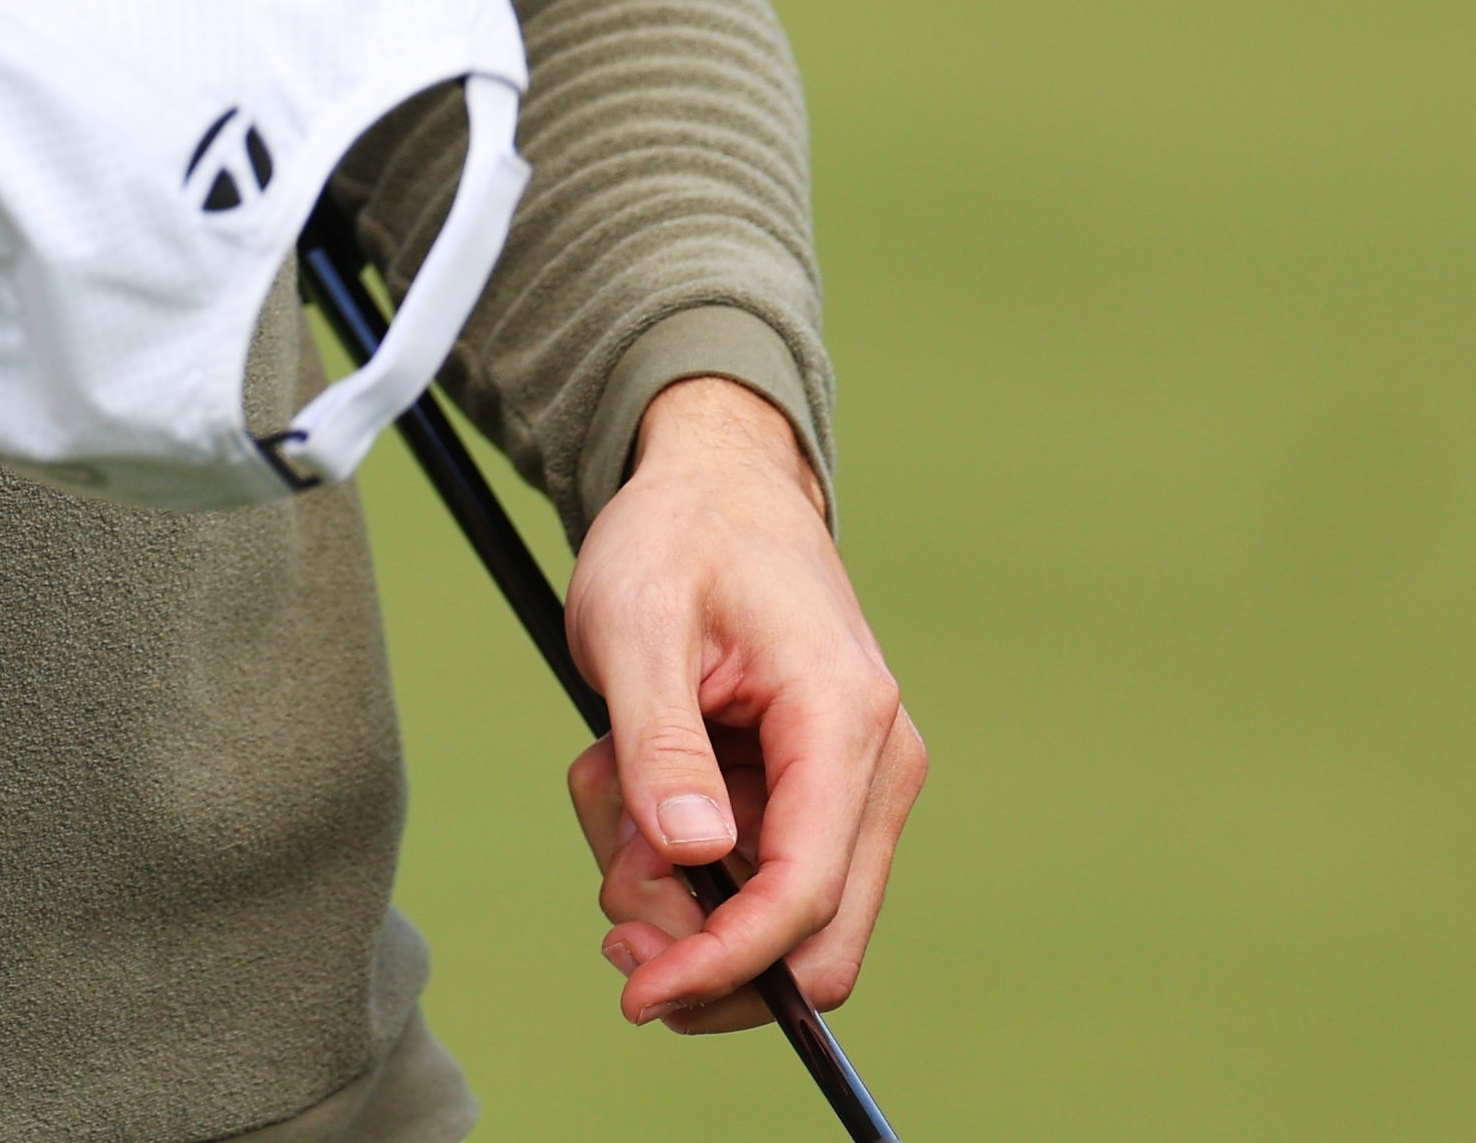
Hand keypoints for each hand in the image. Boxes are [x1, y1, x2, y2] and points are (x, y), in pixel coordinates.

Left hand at [563, 376, 926, 1029]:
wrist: (714, 485)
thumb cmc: (676, 537)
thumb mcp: (637, 621)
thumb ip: (659, 740)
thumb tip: (688, 855)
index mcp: (844, 723)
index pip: (805, 893)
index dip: (728, 962)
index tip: (640, 991)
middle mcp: (873, 769)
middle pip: (813, 939)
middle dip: (702, 946)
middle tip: (607, 900)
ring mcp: (849, 786)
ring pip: (767, 913)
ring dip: (670, 888)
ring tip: (602, 789)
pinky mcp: (812, 793)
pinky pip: (745, 872)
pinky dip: (671, 852)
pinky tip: (624, 779)